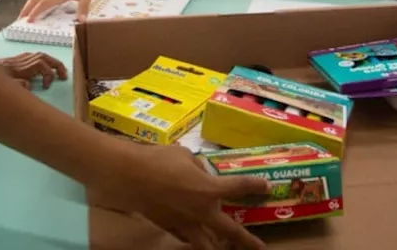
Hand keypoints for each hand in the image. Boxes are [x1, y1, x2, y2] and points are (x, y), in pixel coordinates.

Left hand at [0, 52, 66, 90]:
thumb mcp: (4, 86)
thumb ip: (17, 86)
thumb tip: (29, 85)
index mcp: (21, 67)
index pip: (42, 66)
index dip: (48, 76)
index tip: (46, 86)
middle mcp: (23, 61)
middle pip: (45, 57)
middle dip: (57, 65)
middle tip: (64, 76)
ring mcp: (21, 59)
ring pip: (42, 55)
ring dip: (52, 62)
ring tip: (59, 72)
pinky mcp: (18, 59)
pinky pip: (35, 56)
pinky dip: (44, 60)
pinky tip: (45, 67)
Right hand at [93, 143, 268, 249]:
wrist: (131, 177)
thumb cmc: (159, 160)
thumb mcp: (184, 156)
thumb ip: (197, 167)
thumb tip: (200, 173)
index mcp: (209, 189)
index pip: (239, 187)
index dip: (255, 186)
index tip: (265, 186)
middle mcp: (202, 212)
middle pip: (231, 232)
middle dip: (247, 241)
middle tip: (260, 247)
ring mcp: (185, 224)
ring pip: (207, 246)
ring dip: (219, 248)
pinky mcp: (169, 228)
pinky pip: (185, 239)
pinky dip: (192, 240)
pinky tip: (194, 238)